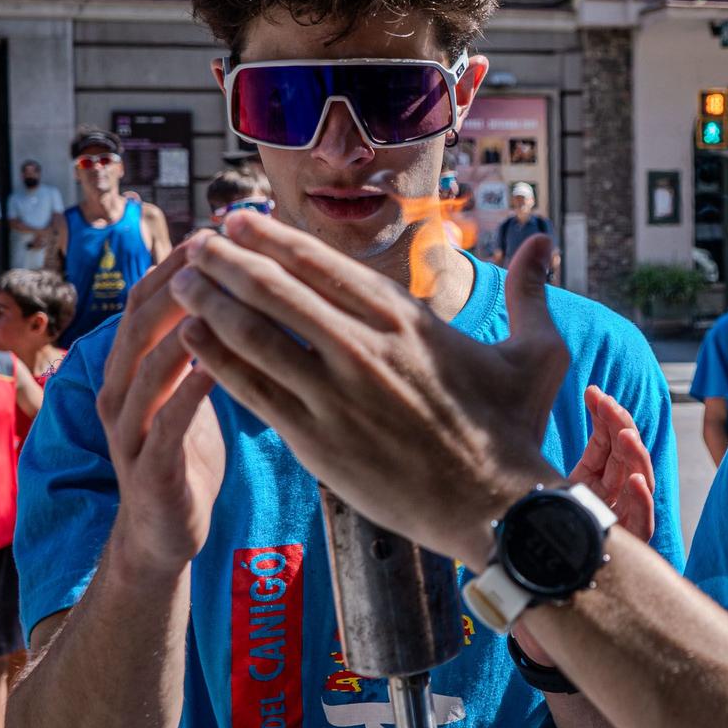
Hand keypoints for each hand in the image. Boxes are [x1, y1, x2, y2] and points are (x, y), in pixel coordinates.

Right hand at [95, 236, 225, 573]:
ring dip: (183, 328)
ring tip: (218, 293)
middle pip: (139, 324)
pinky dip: (190, 391)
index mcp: (126, 369)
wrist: (161, 533)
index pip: (142, 301)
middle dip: (177, 282)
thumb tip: (222, 286)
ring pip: (148, 367)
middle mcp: (117, 392)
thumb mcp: (182, 391)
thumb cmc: (183, 453)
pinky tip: (218, 366)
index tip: (215, 230)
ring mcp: (127, 431)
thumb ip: (192, 345)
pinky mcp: (148, 469)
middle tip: (216, 249)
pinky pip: (167, 423)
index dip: (174, 263)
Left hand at [173, 214, 568, 563]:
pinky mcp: (318, 440)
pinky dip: (217, 360)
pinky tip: (191, 340)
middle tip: (198, 241)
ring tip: (182, 281)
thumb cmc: (514, 431)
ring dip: (211, 302)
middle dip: (229, 259)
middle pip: (278, 289)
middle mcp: (365, 349)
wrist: (497, 508)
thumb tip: (545, 239)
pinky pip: (254, 390)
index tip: (240, 220)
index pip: (325, 265)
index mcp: (407, 321)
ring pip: (255, 335)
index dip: (275, 238)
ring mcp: (337, 395)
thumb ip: (531, 291)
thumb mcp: (536, 354)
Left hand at [517, 384, 656, 668]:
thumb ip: (519, 466)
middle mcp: (607, 499)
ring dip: (635, 455)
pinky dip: (641, 501)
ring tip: (624, 434)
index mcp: (587, 484)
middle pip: (624, 455)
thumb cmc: (528, 547)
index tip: (593, 393)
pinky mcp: (625, 548)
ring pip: (638, 481)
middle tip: (607, 405)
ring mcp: (619, 522)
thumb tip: (491, 417)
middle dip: (620, 425)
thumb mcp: (526, 497)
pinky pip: (642, 523)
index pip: (604, 443)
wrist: (536, 601)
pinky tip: (636, 483)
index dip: (604, 416)